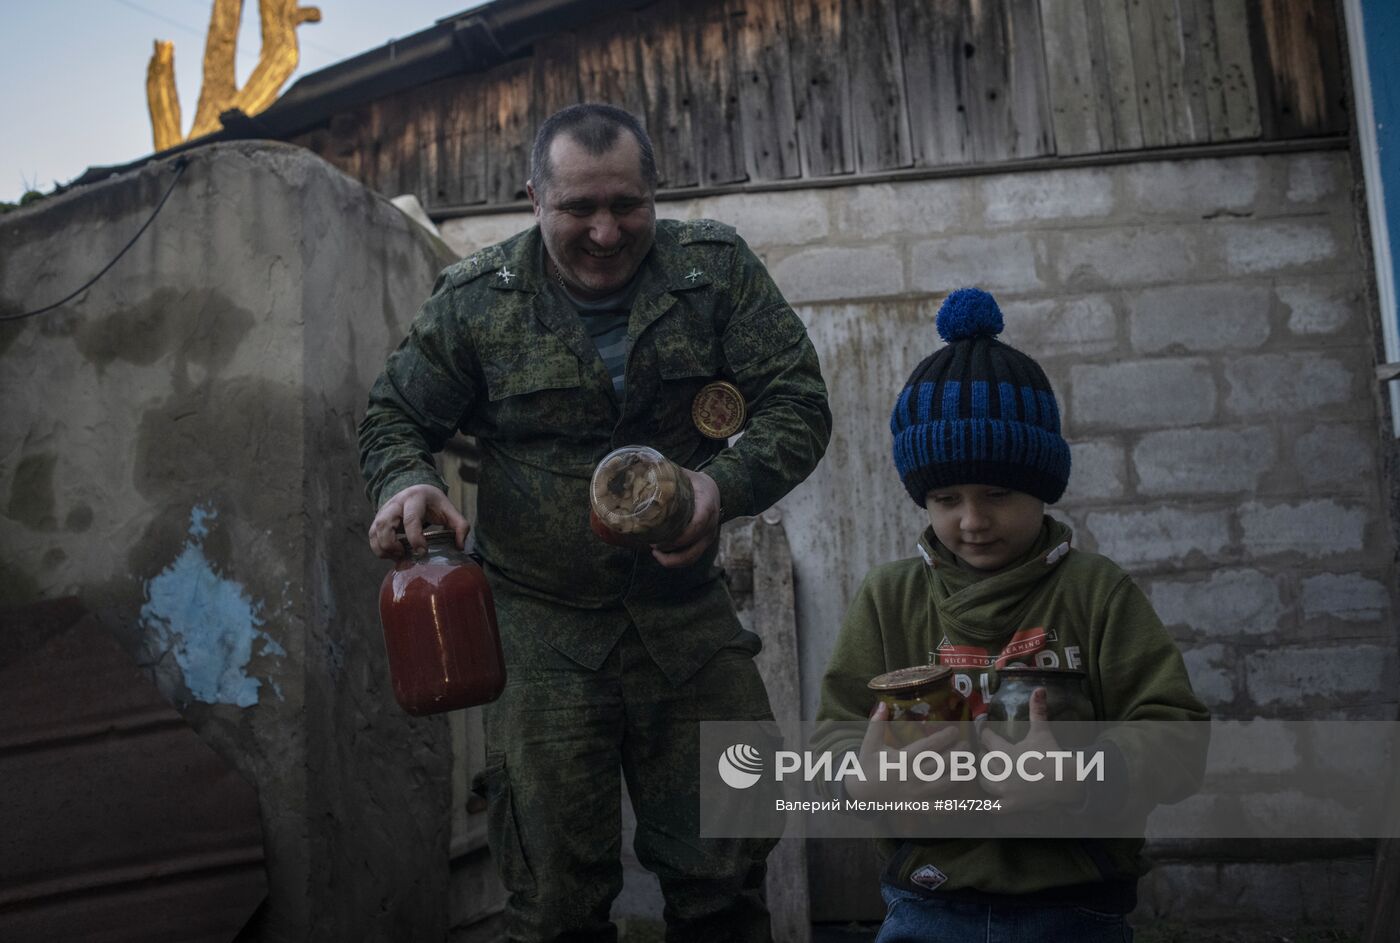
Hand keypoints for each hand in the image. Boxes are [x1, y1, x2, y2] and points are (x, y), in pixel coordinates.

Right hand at [367, 483, 469, 558]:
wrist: (416, 491)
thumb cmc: (433, 504)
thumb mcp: (449, 510)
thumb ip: (460, 526)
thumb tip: (461, 546)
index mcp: (415, 499)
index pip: (411, 519)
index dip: (415, 538)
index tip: (423, 552)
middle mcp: (396, 503)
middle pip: (384, 525)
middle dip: (392, 544)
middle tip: (406, 554)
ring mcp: (384, 511)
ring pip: (375, 531)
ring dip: (384, 549)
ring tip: (400, 556)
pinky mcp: (377, 520)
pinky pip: (372, 536)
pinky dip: (379, 549)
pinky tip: (393, 555)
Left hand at [652, 469, 720, 567]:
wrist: (713, 489)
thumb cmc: (693, 482)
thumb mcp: (683, 474)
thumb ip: (664, 473)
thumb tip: (637, 468)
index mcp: (707, 503)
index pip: (698, 524)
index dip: (681, 535)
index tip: (660, 538)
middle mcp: (711, 523)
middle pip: (694, 546)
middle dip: (671, 550)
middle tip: (652, 544)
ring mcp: (708, 535)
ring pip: (692, 556)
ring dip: (672, 560)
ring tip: (654, 551)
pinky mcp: (703, 543)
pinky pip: (691, 557)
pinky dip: (676, 560)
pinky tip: (662, 555)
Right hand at [844, 702, 966, 801]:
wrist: (860, 794)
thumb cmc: (867, 766)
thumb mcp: (869, 744)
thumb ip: (876, 724)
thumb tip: (882, 703)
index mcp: (902, 760)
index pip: (927, 747)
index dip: (943, 738)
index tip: (955, 730)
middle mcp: (911, 777)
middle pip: (940, 764)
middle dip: (956, 754)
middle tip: (967, 745)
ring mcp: (915, 794)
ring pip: (943, 784)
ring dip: (959, 774)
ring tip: (970, 764)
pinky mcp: (917, 806)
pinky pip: (938, 807)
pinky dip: (953, 804)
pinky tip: (965, 798)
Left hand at [977, 688, 1085, 811]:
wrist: (1066, 780)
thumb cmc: (1051, 754)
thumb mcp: (1042, 731)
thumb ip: (1037, 710)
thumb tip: (1039, 688)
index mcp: (1005, 752)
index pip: (986, 739)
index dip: (985, 734)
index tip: (985, 732)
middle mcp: (1001, 771)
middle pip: (982, 760)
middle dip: (984, 755)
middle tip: (987, 752)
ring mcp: (1005, 790)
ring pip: (984, 781)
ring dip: (984, 775)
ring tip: (987, 771)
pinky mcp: (1010, 805)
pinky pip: (992, 806)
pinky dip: (987, 804)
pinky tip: (984, 801)